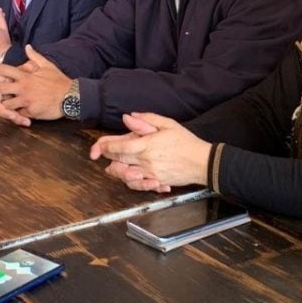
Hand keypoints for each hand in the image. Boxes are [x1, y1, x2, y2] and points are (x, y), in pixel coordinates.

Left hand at [0, 45, 70, 124]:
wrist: (71, 96)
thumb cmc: (59, 81)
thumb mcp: (47, 65)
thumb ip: (35, 56)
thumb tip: (28, 47)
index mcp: (25, 75)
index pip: (3, 70)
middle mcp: (23, 87)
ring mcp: (26, 100)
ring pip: (4, 104)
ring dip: (2, 106)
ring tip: (4, 107)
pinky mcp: (31, 111)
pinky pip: (16, 115)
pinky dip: (15, 116)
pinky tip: (18, 115)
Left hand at [90, 112, 211, 190]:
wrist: (203, 162)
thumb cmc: (186, 141)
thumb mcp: (167, 124)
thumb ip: (146, 120)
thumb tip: (128, 117)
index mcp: (147, 145)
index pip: (119, 147)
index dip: (105, 146)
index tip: (98, 145)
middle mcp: (146, 161)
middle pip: (119, 160)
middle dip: (108, 156)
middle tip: (99, 152)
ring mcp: (151, 173)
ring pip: (125, 175)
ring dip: (116, 171)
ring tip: (111, 166)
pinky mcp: (157, 182)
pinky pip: (139, 185)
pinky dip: (131, 181)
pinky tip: (130, 176)